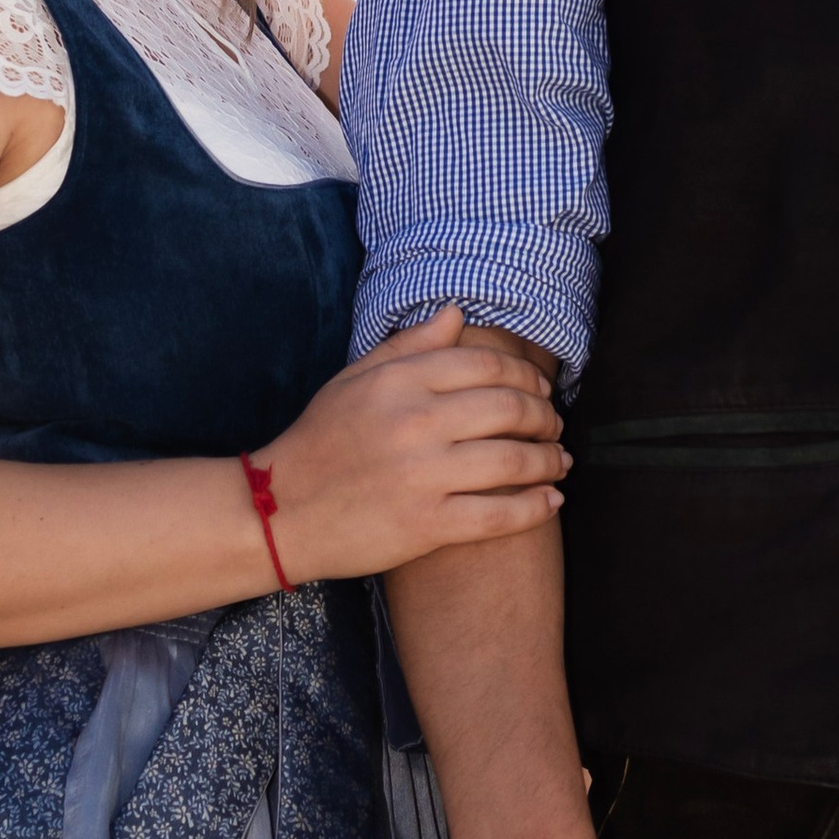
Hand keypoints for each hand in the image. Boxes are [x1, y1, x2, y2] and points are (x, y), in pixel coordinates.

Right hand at [259, 307, 566, 578]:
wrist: (279, 512)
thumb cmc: (319, 441)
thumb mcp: (353, 380)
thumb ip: (408, 346)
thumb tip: (457, 314)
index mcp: (399, 382)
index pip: (486, 365)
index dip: (525, 375)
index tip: (540, 388)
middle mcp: (415, 423)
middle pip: (509, 409)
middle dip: (545, 416)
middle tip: (555, 424)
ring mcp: (422, 476)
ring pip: (513, 460)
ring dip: (549, 459)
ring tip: (559, 461)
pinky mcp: (427, 525)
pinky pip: (499, 515)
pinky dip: (535, 507)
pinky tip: (551, 501)